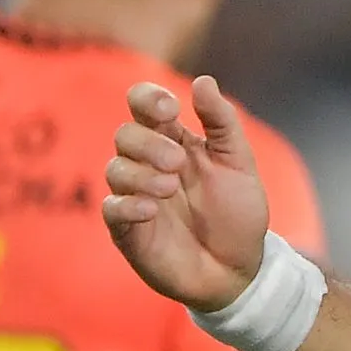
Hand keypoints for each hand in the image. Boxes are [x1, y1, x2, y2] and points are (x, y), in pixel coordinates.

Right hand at [102, 76, 271, 312]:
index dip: (148, 98)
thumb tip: (203, 81)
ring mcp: (136, 197)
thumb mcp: (238, 163)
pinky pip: (111, 209)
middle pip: (125, 134)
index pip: (143, 105)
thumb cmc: (237, 214)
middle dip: (149, 143)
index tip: (170, 109)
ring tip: (169, 189)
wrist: (239, 270)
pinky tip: (152, 209)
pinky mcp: (129, 230)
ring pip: (115, 168)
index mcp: (174, 141)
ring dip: (141, 173)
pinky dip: (128, 204)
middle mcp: (149, 165)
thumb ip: (222, 122)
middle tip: (178, 164)